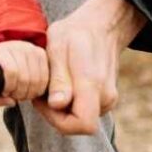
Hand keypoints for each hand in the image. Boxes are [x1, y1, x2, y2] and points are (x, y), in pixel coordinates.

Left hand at [0, 40, 48, 107]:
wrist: (6, 58)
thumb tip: (12, 102)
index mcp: (1, 51)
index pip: (11, 71)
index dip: (9, 87)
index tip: (5, 92)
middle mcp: (17, 46)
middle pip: (25, 77)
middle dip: (20, 93)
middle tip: (16, 96)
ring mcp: (31, 49)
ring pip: (37, 78)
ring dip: (31, 92)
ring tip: (24, 94)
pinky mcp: (41, 53)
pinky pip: (45, 77)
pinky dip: (40, 88)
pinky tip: (32, 90)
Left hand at [34, 0, 144, 134]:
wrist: (101, 25)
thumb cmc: (76, 34)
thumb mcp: (59, 48)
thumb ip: (59, 79)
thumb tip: (58, 105)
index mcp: (93, 85)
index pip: (82, 124)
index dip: (57, 120)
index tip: (43, 100)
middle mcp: (105, 97)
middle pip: (77, 125)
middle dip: (55, 113)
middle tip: (42, 90)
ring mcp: (108, 99)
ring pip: (80, 118)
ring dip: (62, 108)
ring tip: (53, 83)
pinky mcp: (106, 98)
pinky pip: (85, 110)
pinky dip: (71, 103)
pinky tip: (62, 85)